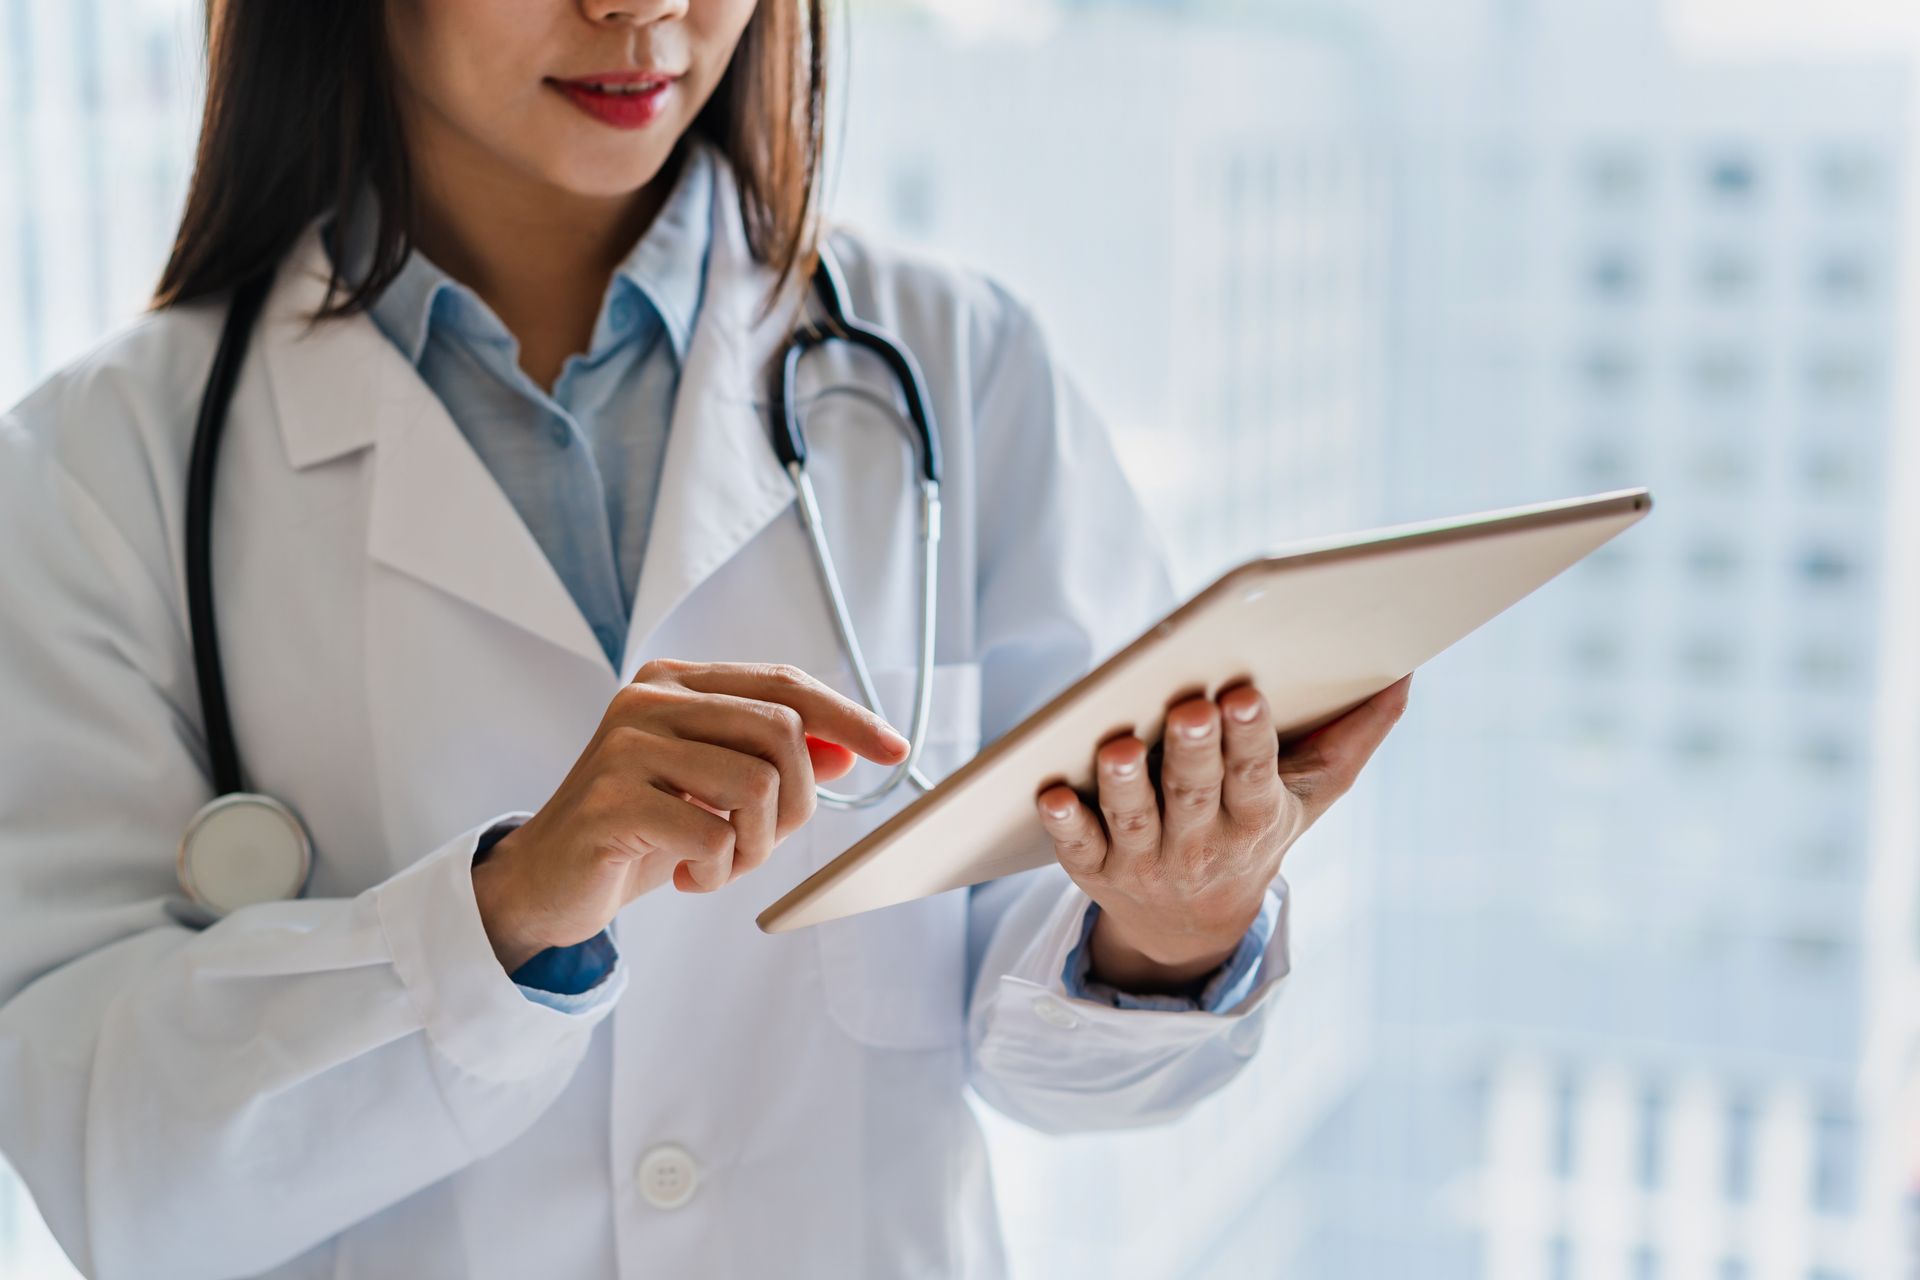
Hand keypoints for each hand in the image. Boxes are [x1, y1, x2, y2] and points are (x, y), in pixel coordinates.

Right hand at [473, 660, 908, 971]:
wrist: (547, 881)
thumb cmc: (639, 831)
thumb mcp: (716, 792)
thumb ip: (775, 763)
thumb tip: (848, 751)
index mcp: (676, 682)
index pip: (785, 684)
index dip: (848, 717)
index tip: (894, 751)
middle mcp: (649, 699)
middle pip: (782, 732)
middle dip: (797, 802)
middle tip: (762, 843)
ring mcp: (625, 745)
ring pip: (756, 785)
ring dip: (755, 846)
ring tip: (719, 863)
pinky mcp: (610, 799)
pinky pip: (711, 835)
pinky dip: (716, 871)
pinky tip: (686, 878)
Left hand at [1035, 676, 1410, 993]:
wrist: (1194, 924)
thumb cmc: (1257, 826)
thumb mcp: (1314, 793)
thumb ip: (1355, 734)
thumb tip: (1406, 672)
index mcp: (1256, 817)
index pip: (1255, 776)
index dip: (1250, 740)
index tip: (1245, 696)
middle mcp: (1201, 843)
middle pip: (1194, 793)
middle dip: (1193, 751)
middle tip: (1189, 709)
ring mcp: (1145, 860)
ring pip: (1133, 819)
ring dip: (1123, 785)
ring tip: (1117, 747)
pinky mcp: (1096, 869)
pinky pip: (1076, 848)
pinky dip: (1063, 824)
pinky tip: (1048, 794)